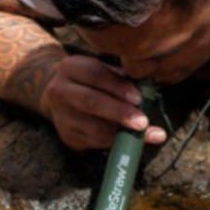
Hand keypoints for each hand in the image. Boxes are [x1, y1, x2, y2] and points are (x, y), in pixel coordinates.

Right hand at [39, 54, 167, 149]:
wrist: (59, 95)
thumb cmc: (91, 80)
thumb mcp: (102, 70)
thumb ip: (122, 77)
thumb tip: (150, 89)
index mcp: (71, 67)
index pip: (95, 74)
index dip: (118, 87)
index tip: (138, 98)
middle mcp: (60, 90)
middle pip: (90, 102)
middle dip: (119, 113)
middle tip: (143, 122)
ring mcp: (61, 116)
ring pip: (92, 127)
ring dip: (120, 133)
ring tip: (143, 133)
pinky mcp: (67, 136)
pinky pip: (94, 142)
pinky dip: (114, 142)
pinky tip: (129, 141)